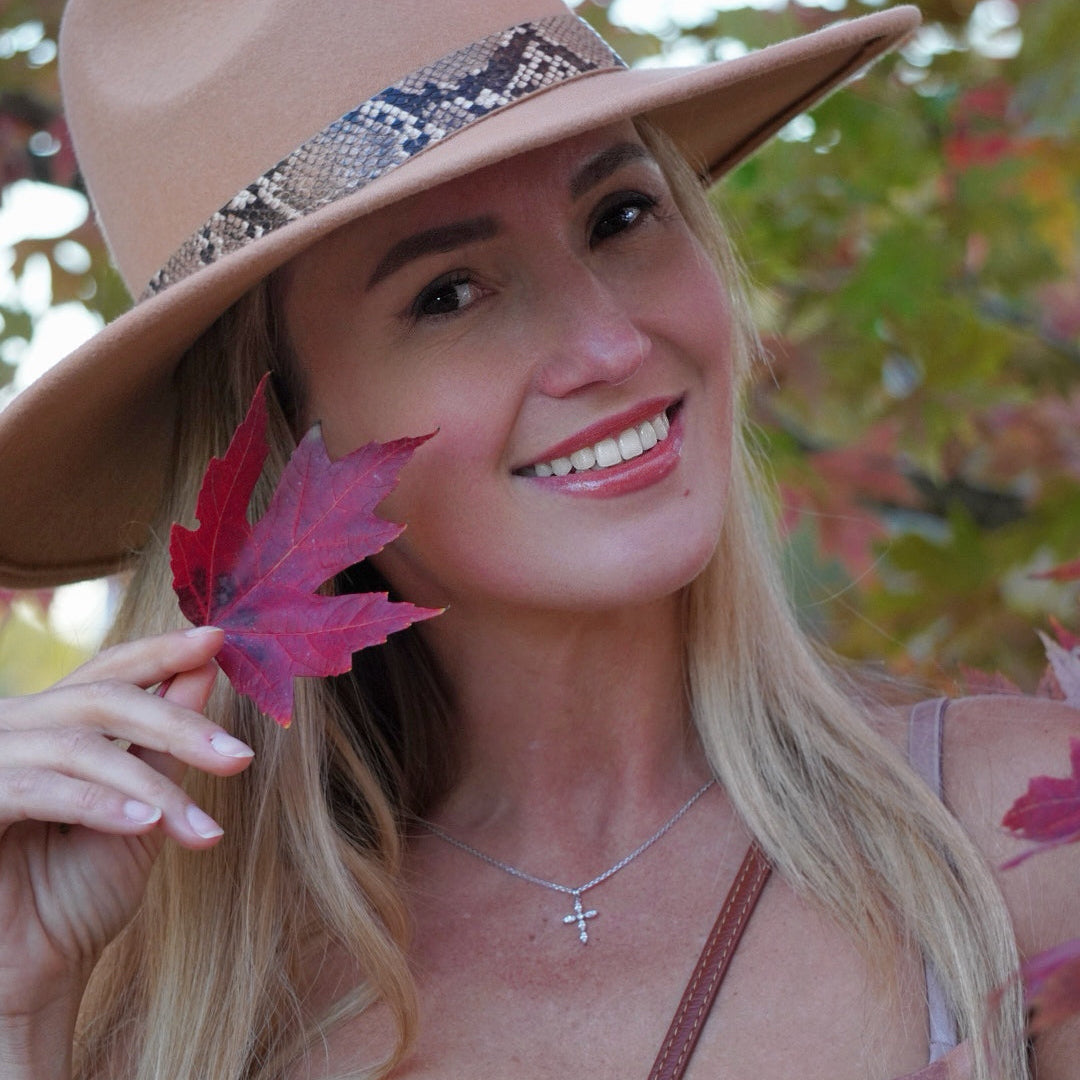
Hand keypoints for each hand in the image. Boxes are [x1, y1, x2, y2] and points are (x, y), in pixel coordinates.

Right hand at [0, 627, 251, 1021]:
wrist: (28, 975)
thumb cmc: (78, 893)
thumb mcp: (140, 809)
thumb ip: (164, 744)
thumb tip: (204, 670)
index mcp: (53, 723)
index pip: (109, 670)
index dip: (161, 651)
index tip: (218, 638)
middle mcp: (15, 728)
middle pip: (104, 699)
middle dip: (179, 726)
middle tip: (239, 758)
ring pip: (82, 747)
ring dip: (152, 788)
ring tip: (201, 828)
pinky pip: (39, 790)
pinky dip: (99, 804)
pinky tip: (147, 825)